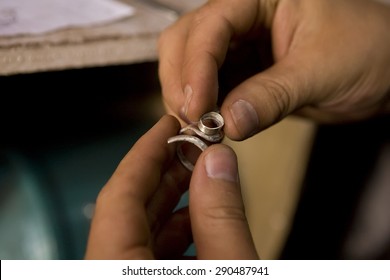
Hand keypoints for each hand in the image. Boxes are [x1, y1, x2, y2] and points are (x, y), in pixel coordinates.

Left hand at [84, 115, 257, 258]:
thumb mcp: (229, 268)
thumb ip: (221, 217)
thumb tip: (217, 161)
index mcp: (116, 265)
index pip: (120, 195)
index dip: (146, 153)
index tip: (168, 125)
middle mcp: (109, 269)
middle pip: (129, 209)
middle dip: (165, 173)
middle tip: (194, 146)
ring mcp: (121, 276)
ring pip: (139, 232)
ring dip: (174, 203)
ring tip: (204, 177)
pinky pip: (148, 253)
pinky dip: (176, 233)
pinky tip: (203, 219)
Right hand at [158, 0, 389, 139]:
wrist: (382, 73)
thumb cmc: (365, 53)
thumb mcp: (320, 71)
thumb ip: (272, 96)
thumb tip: (227, 124)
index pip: (213, 25)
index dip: (197, 67)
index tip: (197, 108)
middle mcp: (242, 18)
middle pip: (186, 41)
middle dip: (182, 82)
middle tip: (191, 122)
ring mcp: (237, 46)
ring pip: (189, 66)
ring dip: (186, 99)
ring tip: (197, 129)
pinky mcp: (239, 73)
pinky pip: (208, 89)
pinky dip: (202, 110)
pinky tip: (206, 127)